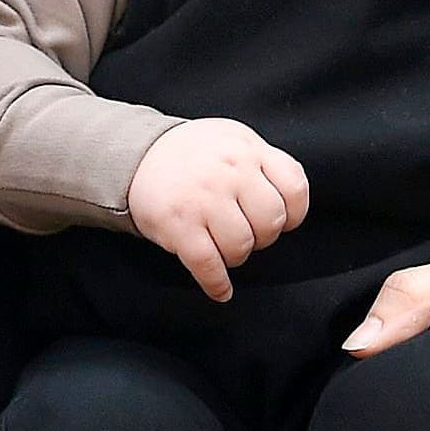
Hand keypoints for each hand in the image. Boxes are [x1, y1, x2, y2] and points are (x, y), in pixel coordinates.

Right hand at [127, 118, 309, 301]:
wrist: (135, 155)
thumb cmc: (193, 154)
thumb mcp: (234, 140)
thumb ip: (263, 164)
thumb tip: (289, 203)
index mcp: (247, 149)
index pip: (294, 188)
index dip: (293, 213)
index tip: (282, 220)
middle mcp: (229, 171)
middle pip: (270, 222)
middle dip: (262, 237)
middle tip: (246, 233)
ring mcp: (203, 199)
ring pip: (241, 246)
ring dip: (236, 256)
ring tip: (224, 248)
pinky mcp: (178, 225)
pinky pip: (208, 265)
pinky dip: (217, 284)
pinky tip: (221, 290)